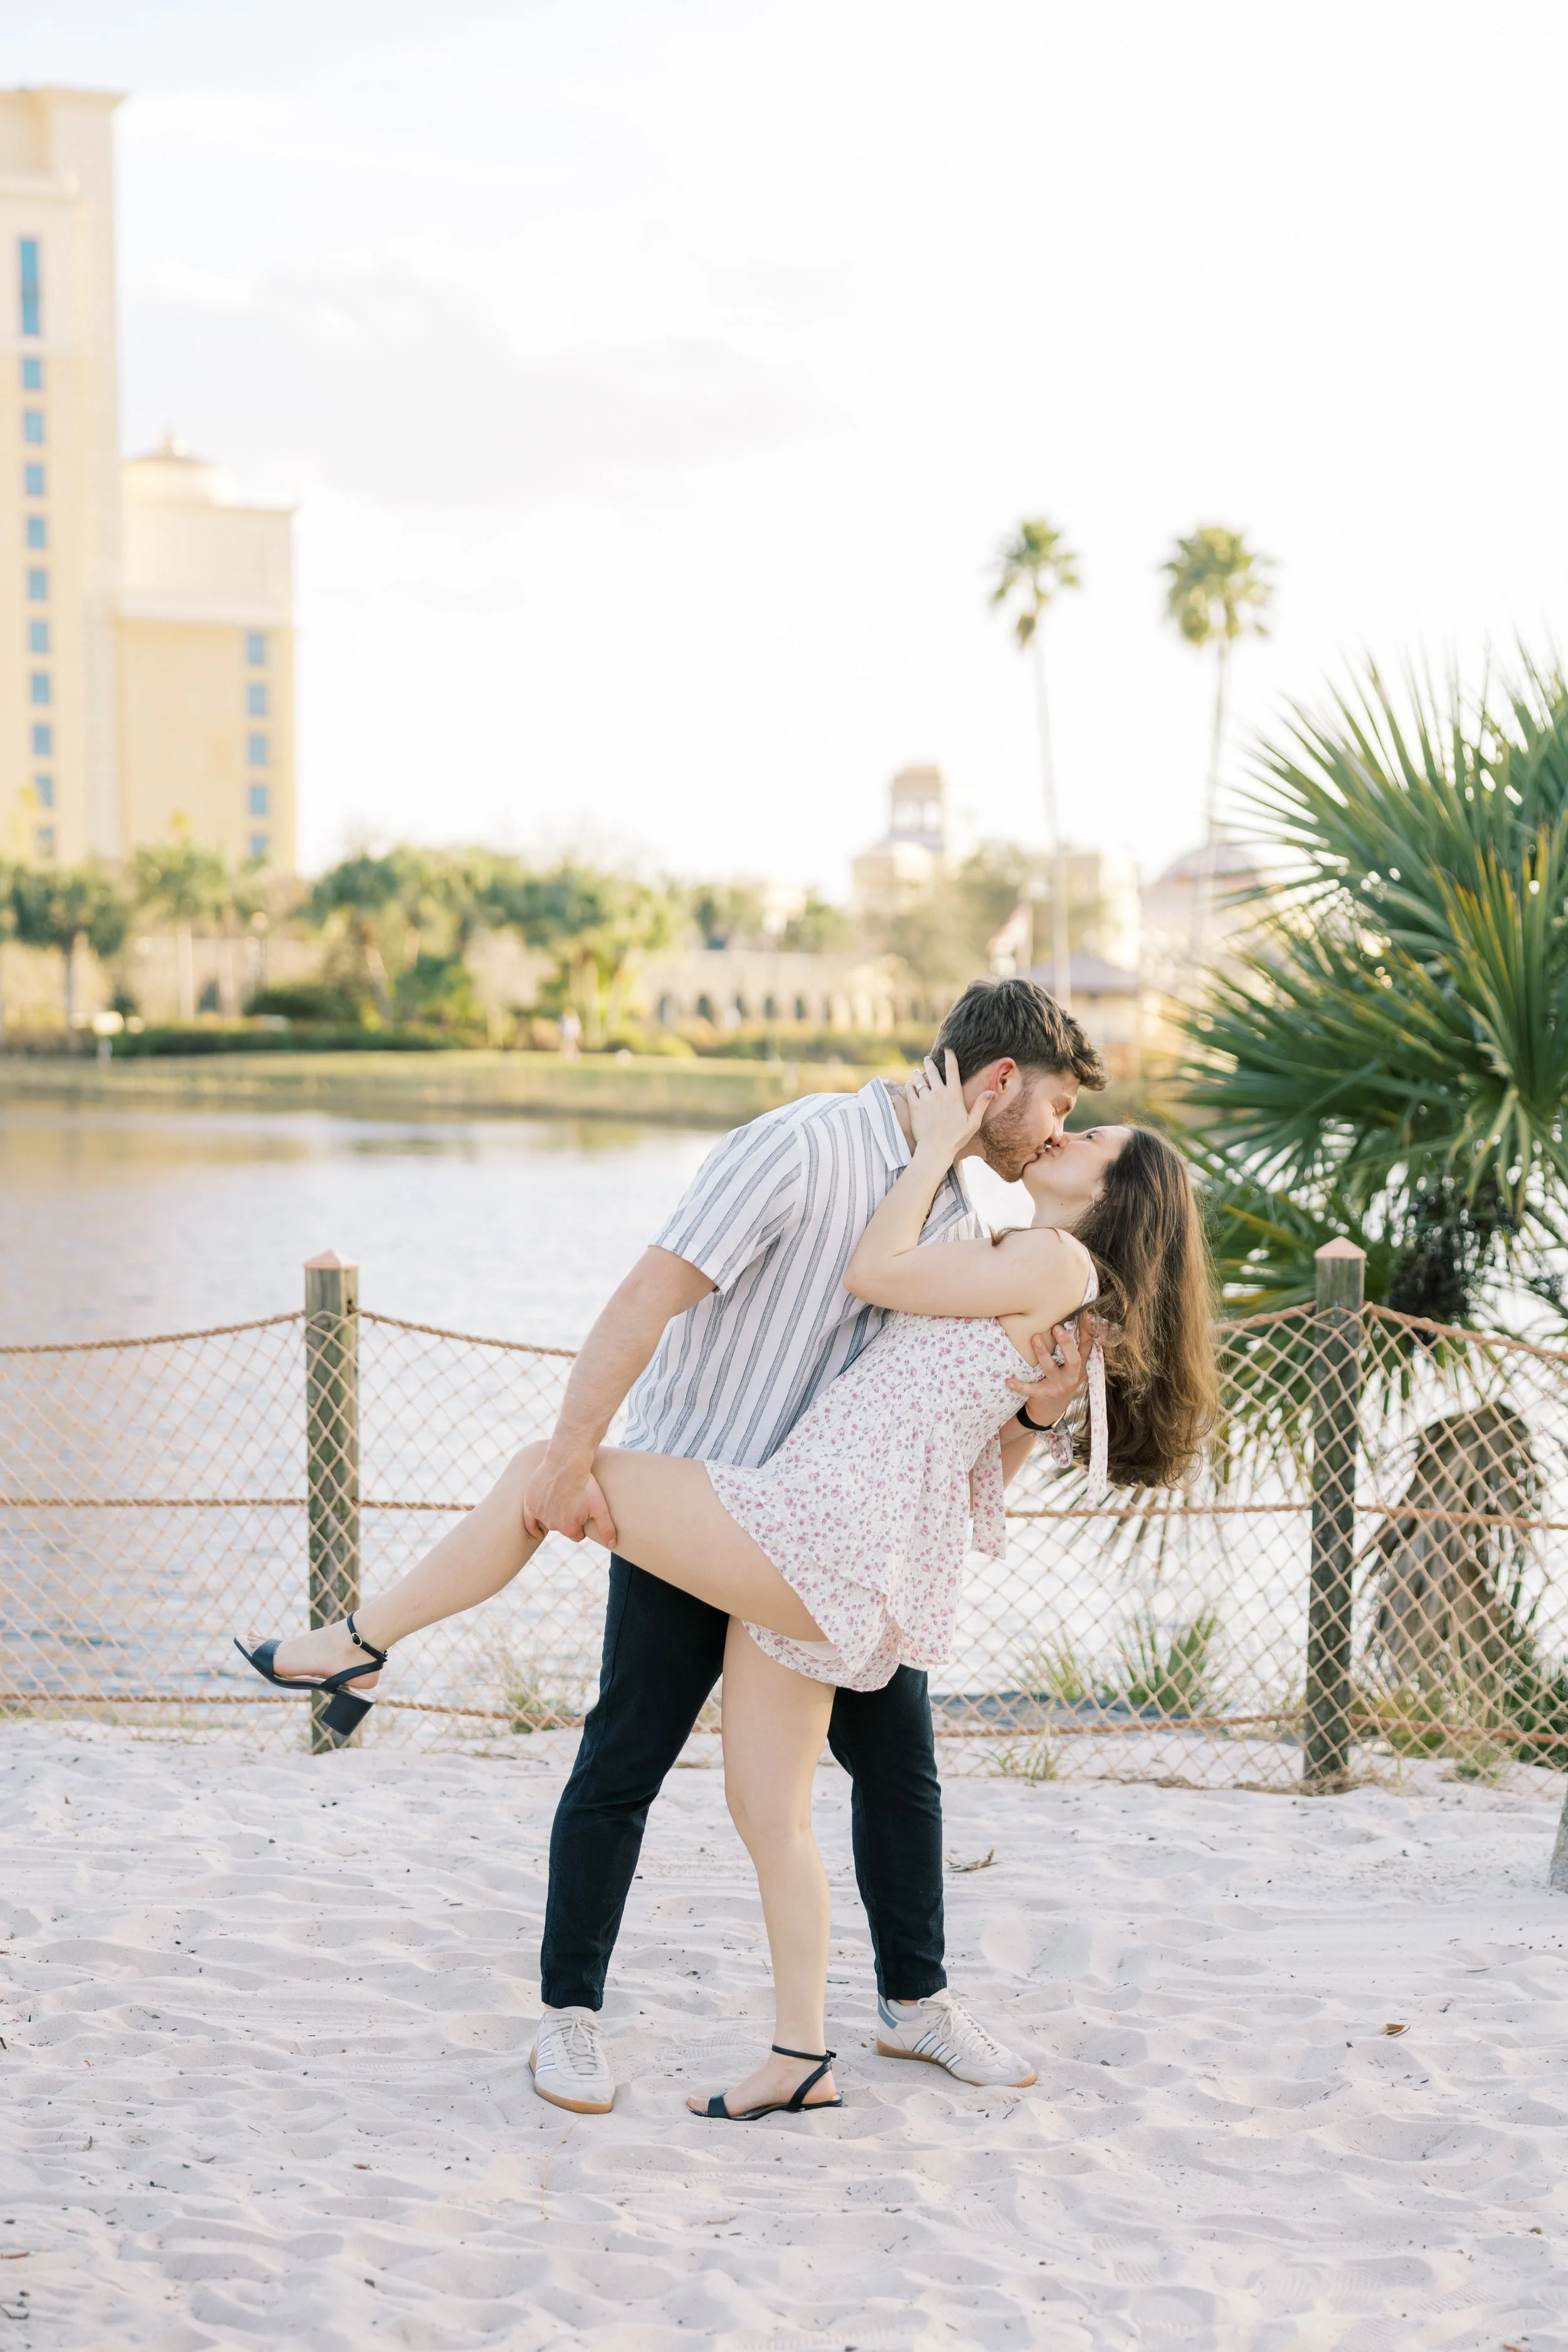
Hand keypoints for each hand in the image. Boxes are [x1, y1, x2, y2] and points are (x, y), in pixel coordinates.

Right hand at [523, 1450, 618, 1548]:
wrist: (566, 1463)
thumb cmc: (585, 1484)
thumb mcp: (601, 1507)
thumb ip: (607, 1528)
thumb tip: (612, 1544)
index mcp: (569, 1529)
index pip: (577, 1534)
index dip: (581, 1525)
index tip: (584, 1514)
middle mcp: (553, 1525)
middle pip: (562, 1527)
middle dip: (568, 1518)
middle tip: (573, 1503)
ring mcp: (540, 1515)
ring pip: (548, 1521)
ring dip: (554, 1514)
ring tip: (562, 1500)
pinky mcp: (530, 1504)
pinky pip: (529, 1521)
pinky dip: (533, 1527)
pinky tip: (537, 1532)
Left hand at [906, 1049, 992, 1164]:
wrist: (935, 1149)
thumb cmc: (956, 1138)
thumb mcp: (973, 1123)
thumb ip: (981, 1105)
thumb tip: (991, 1092)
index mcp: (954, 1095)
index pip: (952, 1070)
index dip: (950, 1057)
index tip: (947, 1049)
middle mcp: (939, 1093)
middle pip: (933, 1071)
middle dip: (930, 1063)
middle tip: (928, 1059)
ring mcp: (925, 1099)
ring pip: (920, 1080)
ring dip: (919, 1074)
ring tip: (917, 1072)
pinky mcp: (914, 1106)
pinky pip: (910, 1090)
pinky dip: (909, 1086)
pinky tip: (909, 1084)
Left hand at [1006, 1318, 1088, 1426]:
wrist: (1050, 1411)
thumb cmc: (1062, 1383)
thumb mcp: (1074, 1371)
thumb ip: (1077, 1352)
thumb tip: (1080, 1325)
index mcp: (1079, 1369)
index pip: (1086, 1348)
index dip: (1088, 1332)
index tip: (1087, 1315)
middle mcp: (1071, 1377)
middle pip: (1074, 1359)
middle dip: (1066, 1343)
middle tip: (1056, 1327)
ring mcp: (1057, 1387)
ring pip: (1050, 1368)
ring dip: (1042, 1353)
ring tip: (1034, 1338)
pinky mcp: (1042, 1395)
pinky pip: (1030, 1389)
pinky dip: (1019, 1385)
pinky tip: (1009, 1381)